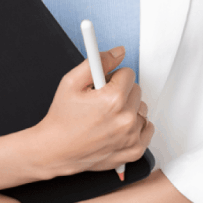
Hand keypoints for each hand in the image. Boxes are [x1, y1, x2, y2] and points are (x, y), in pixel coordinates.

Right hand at [34, 46, 154, 177]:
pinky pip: (147, 129)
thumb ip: (98, 61)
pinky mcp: (133, 151)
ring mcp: (131, 137)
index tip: (102, 85)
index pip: (128, 73)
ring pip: (141, 109)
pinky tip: (119, 126)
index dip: (112, 77)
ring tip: (108, 115)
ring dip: (128, 109)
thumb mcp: (71, 82)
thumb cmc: (62, 119)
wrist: (55, 150)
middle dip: (121, 91)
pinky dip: (136, 126)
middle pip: (136, 90)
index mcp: (113, 99)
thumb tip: (118, 52)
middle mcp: (126, 119)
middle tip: (101, 101)